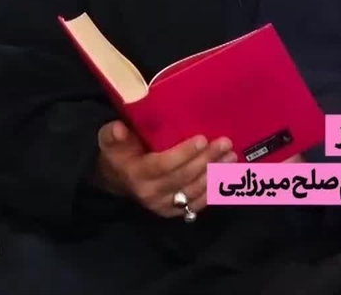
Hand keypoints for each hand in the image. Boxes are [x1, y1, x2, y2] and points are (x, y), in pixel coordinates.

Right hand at [91, 120, 237, 218]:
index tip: (202, 139)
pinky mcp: (174, 212)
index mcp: (136, 174)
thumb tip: (119, 129)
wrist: (117, 181)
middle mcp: (151, 194)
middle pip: (184, 177)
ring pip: (194, 190)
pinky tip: (226, 175)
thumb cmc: (118, 154)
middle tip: (225, 143)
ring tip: (231, 156)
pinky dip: (214, 190)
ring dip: (215, 174)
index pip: (163, 165)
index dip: (184, 153)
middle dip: (206, 160)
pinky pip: (197, 203)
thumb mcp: (110, 141)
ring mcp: (164, 206)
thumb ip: (113, 134)